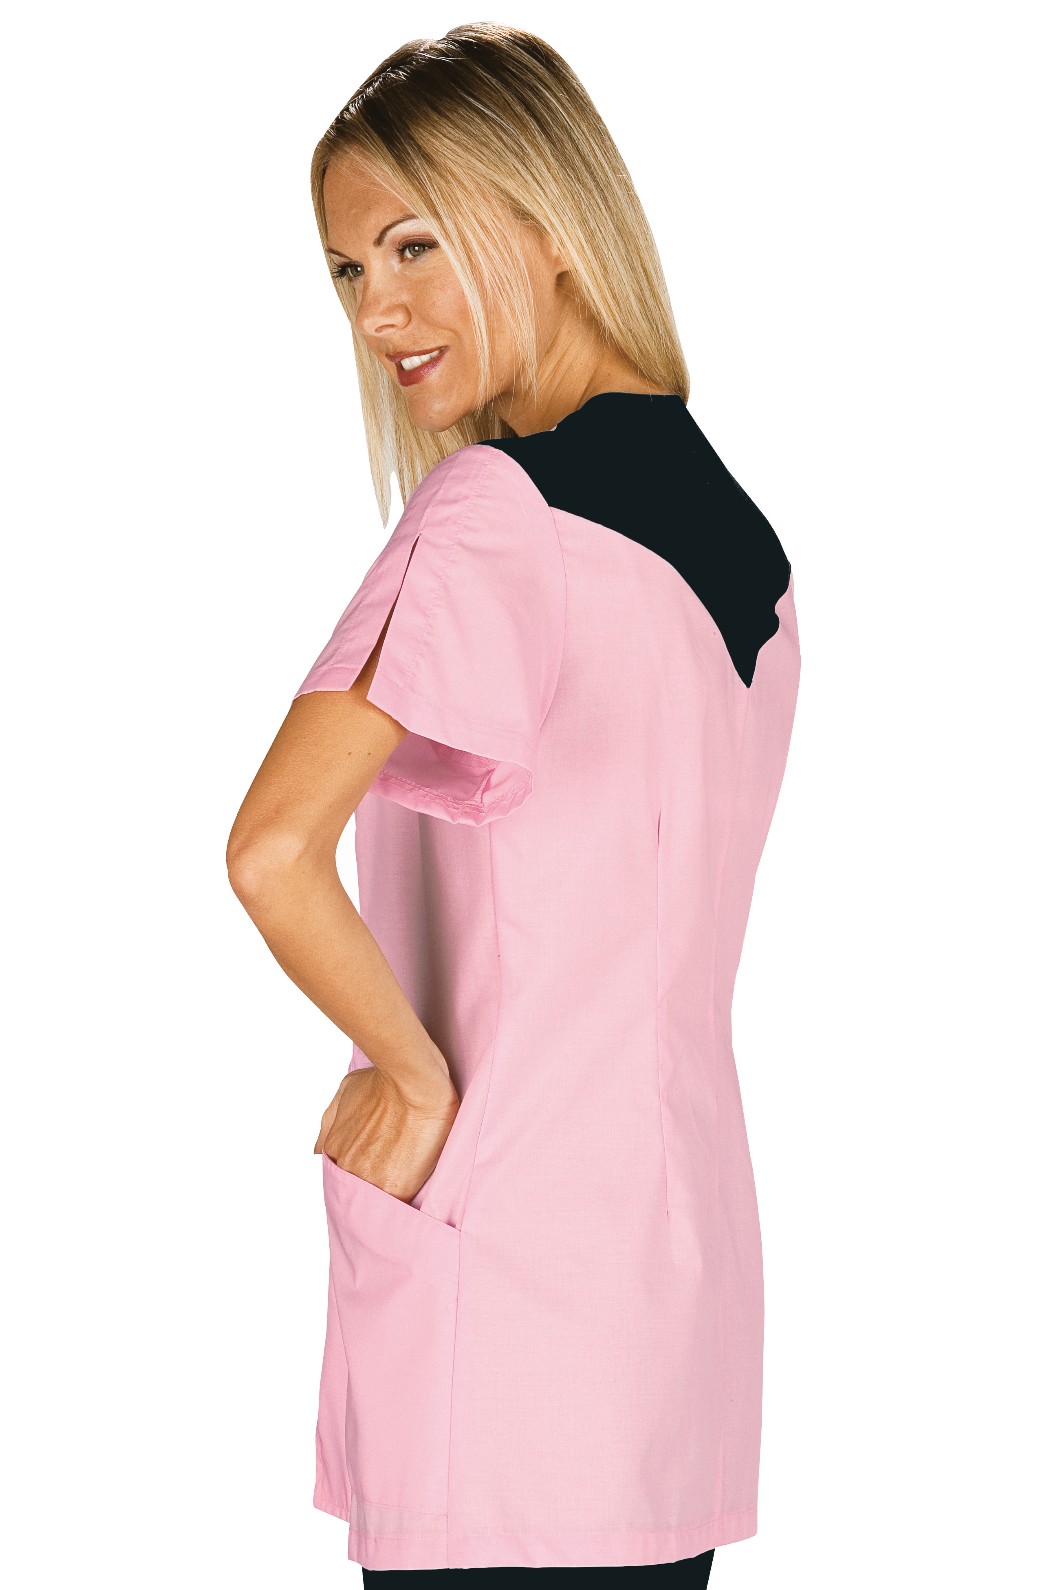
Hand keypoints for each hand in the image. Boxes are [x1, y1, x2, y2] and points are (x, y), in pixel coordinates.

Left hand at [313, 1064, 459, 1203]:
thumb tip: (319, 1149)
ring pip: (374, 1198)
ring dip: (386, 1191)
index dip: (362, 1167)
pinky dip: (402, 1200)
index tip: (377, 1163)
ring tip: (406, 1176)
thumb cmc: (385, 1082)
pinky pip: (395, 1204)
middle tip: (393, 1169)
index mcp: (334, 1148)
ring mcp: (368, 1181)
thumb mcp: (346, 1092)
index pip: (343, 1170)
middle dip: (372, 1180)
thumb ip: (329, 1122)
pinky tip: (412, 1187)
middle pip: (357, 1186)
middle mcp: (346, 1168)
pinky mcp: (394, 1190)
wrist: (414, 1084)